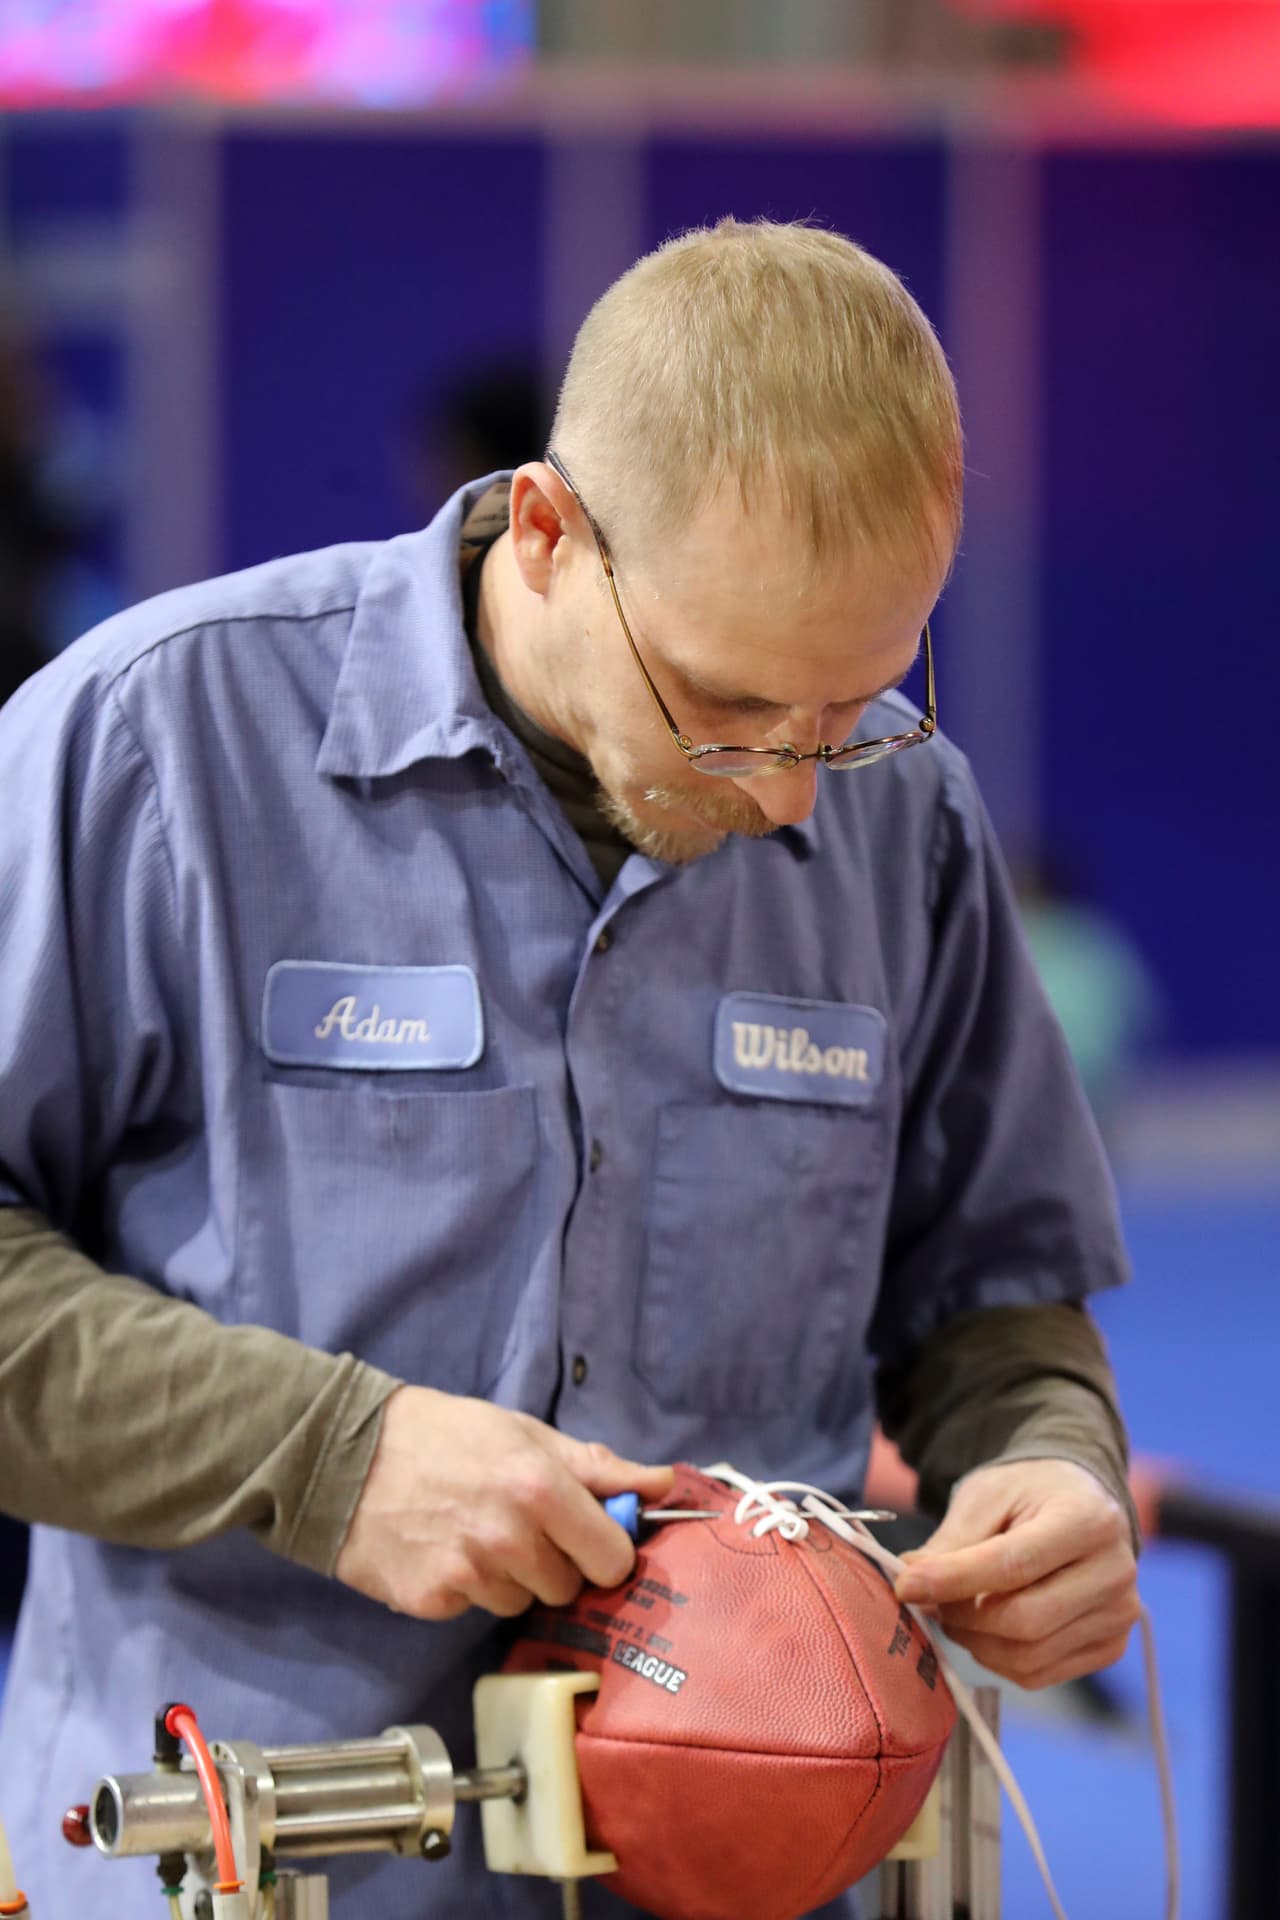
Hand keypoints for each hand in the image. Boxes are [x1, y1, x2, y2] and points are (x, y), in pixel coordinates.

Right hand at [335, 1385, 673, 1621]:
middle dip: (556, 1563)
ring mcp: (470, 1575)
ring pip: (523, 1602)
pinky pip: (475, 1608)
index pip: (612, 1558)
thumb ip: (594, 1465)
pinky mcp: (432, 1601)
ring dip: (510, 1577)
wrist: (344, 1454)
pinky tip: (442, 1550)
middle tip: (519, 1526)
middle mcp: (511, 1537)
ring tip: (472, 1532)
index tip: (588, 1538)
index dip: (605, 1550)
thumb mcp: (523, 1433)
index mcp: (541, 1488)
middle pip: (570, 1587)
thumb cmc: (441, 1433)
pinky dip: (466, 1587)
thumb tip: (661, 1484)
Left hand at [892, 1458, 1139, 1688]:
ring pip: (1028, 1656)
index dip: (953, 1580)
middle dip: (962, 1616)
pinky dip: (998, 1660)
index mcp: (1087, 1519)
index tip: (905, 1585)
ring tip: (956, 1610)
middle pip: (1024, 1620)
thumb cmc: (1031, 1495)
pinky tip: (986, 1629)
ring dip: (975, 1642)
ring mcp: (1119, 1616)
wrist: (1080, 1504)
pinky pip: (1040, 1674)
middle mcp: (1115, 1571)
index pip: (1013, 1564)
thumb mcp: (987, 1497)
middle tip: (930, 1600)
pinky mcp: (1111, 1647)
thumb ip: (952, 1542)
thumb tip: (910, 1581)